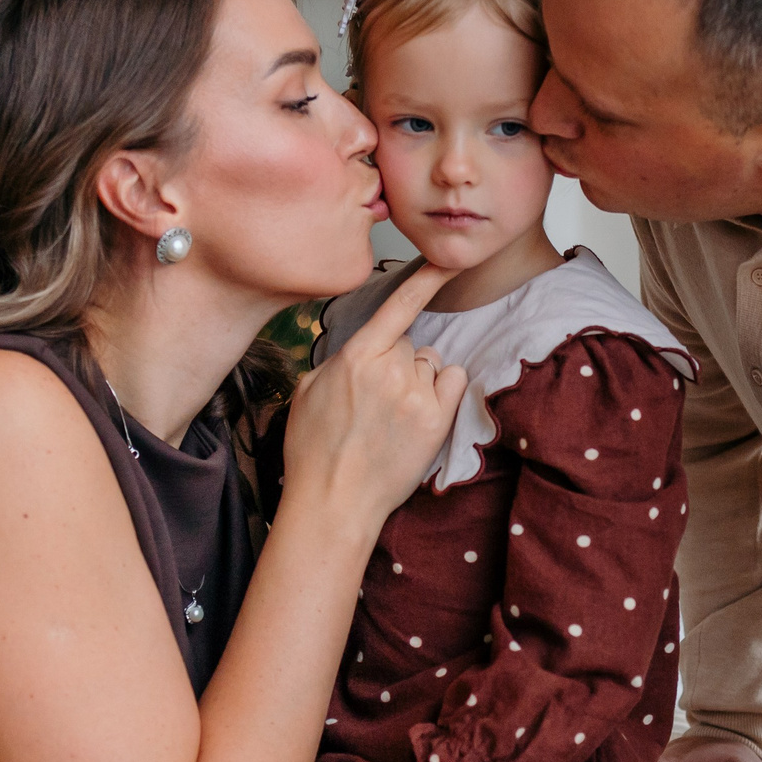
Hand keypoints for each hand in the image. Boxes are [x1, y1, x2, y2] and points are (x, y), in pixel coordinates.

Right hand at [284, 263, 468, 534]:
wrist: (333, 502)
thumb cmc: (313, 452)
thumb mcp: (308, 392)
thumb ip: (338, 362)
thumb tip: (358, 353)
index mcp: (354, 356)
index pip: (398, 306)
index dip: (426, 278)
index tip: (447, 258)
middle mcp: (389, 369)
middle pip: (409, 344)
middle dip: (397, 363)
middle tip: (377, 401)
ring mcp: (416, 395)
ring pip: (430, 363)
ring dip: (417, 381)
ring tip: (392, 417)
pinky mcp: (436, 420)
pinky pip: (454, 381)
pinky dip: (442, 390)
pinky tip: (419, 414)